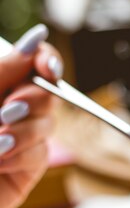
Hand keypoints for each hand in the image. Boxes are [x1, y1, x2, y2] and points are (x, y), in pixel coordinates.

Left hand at [0, 24, 62, 207]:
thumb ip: (3, 71)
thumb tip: (36, 38)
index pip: (30, 62)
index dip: (46, 60)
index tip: (48, 68)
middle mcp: (7, 108)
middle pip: (47, 92)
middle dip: (35, 99)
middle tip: (8, 112)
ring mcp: (18, 138)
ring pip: (47, 124)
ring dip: (24, 131)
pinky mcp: (24, 168)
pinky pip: (40, 154)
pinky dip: (22, 156)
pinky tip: (0, 163)